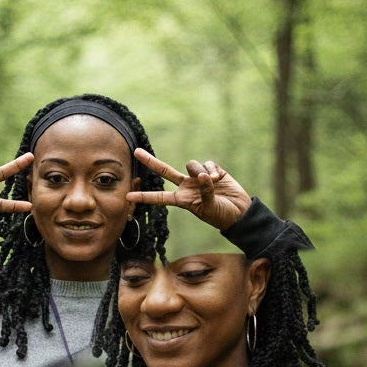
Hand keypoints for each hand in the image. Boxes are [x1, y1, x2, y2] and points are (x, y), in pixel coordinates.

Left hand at [126, 151, 250, 230]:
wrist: (239, 211)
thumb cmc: (222, 215)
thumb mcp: (210, 209)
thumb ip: (204, 192)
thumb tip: (202, 175)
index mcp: (182, 200)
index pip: (159, 198)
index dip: (144, 197)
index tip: (127, 197)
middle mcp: (186, 186)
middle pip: (164, 171)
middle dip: (151, 161)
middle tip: (136, 151)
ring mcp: (197, 177)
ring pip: (190, 164)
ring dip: (200, 171)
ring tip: (213, 182)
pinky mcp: (210, 170)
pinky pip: (207, 163)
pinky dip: (213, 170)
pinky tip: (220, 179)